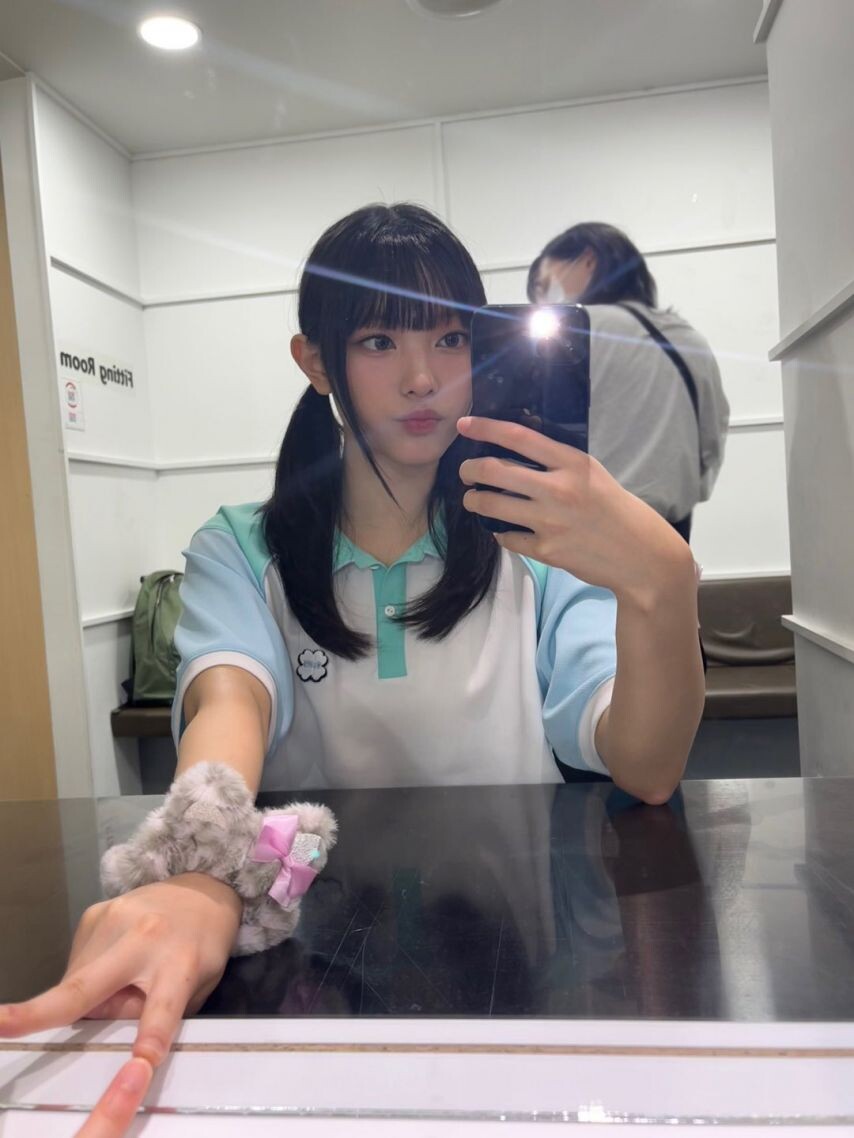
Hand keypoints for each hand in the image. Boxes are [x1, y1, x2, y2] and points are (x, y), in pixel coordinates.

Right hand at [0, 873, 240, 1136]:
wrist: (203, 888)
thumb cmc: (203, 945)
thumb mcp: (199, 985)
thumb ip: (163, 1011)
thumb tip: (108, 1027)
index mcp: (180, 962)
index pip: (164, 1006)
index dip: (151, 1035)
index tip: (142, 1061)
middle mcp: (144, 938)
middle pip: (87, 985)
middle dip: (41, 1011)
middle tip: (3, 1025)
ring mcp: (114, 920)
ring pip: (76, 981)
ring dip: (87, 998)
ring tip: (124, 982)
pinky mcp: (95, 912)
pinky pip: (77, 962)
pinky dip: (87, 976)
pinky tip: (113, 964)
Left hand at [457, 416, 693, 606]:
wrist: (638, 553)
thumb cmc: (613, 508)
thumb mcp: (591, 472)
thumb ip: (558, 461)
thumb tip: (515, 448)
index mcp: (571, 463)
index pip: (518, 437)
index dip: (485, 428)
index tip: (464, 424)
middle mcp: (557, 489)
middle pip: (494, 470)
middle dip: (469, 469)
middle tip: (465, 472)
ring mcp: (549, 521)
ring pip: (491, 504)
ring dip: (474, 500)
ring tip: (473, 499)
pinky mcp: (546, 550)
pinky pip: (506, 537)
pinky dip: (500, 532)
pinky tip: (502, 529)